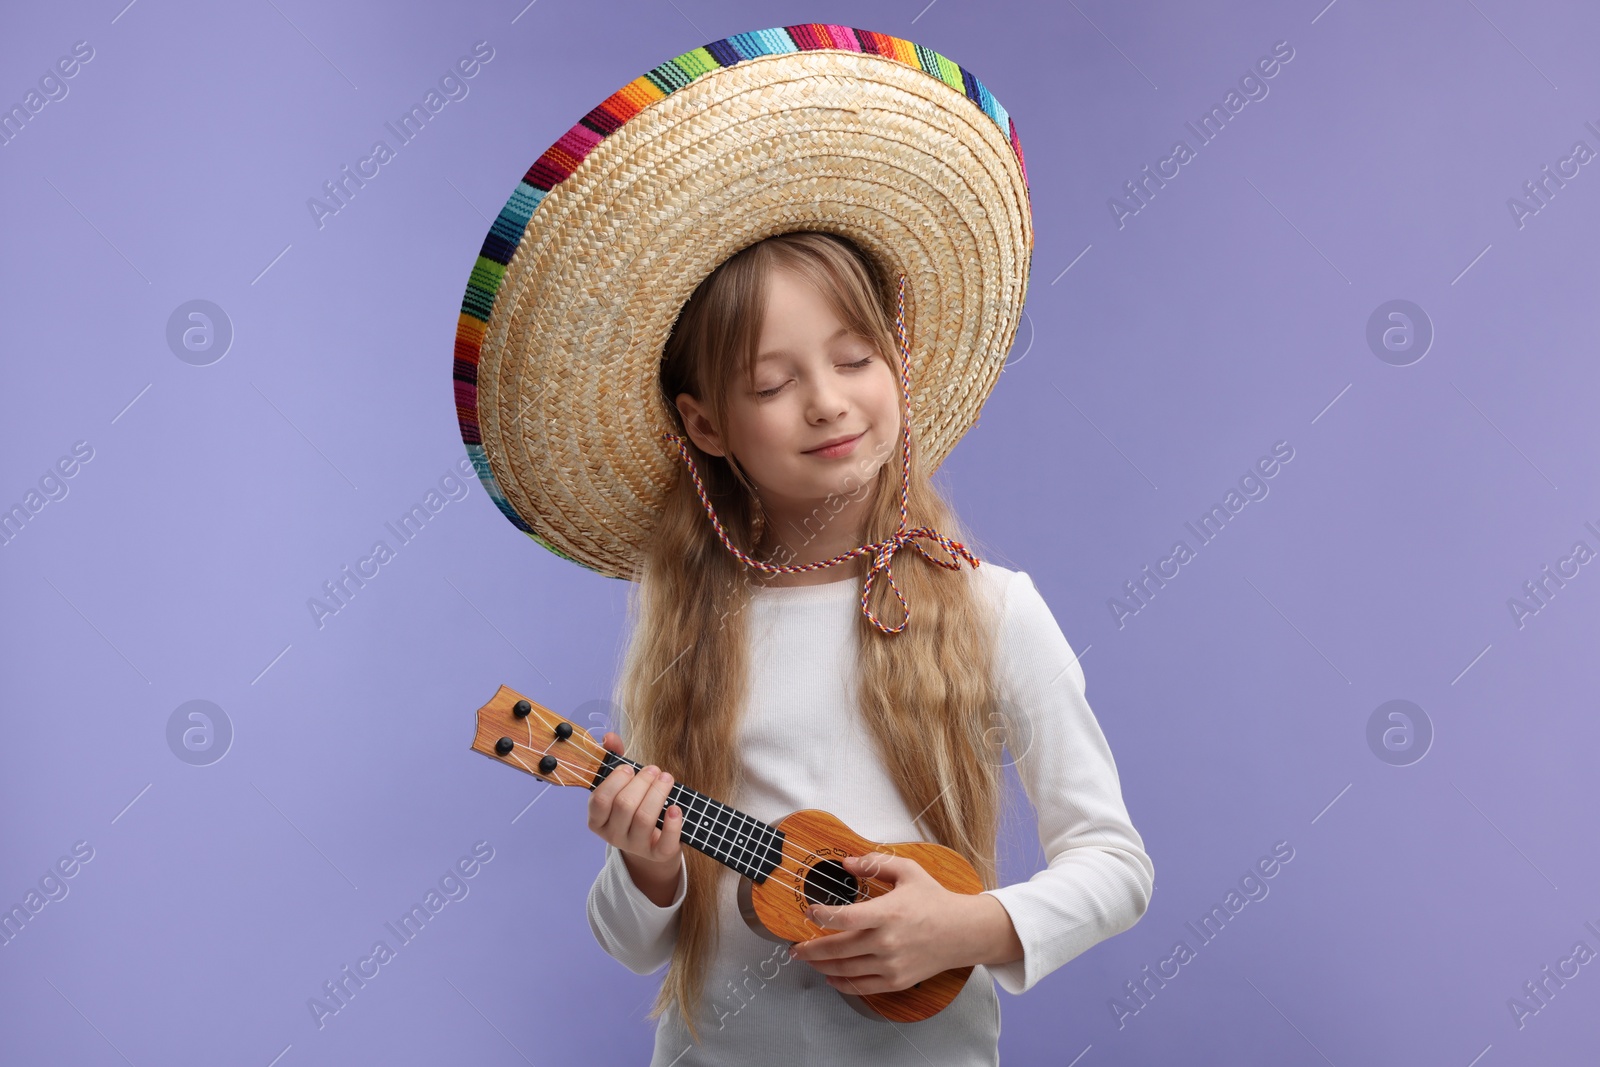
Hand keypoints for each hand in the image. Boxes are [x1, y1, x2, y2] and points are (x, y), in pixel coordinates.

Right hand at [585, 732, 683, 874]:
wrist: (650, 841)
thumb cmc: (633, 806)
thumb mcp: (621, 785)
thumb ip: (614, 760)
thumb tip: (609, 737)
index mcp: (597, 819)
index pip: (600, 800)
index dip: (615, 780)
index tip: (629, 767)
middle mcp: (613, 835)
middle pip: (624, 806)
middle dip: (642, 782)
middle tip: (654, 770)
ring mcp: (634, 846)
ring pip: (644, 819)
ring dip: (658, 793)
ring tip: (666, 778)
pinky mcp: (657, 854)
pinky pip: (664, 842)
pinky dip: (673, 823)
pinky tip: (676, 807)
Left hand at [790, 852, 996, 994]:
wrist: (963, 932)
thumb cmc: (934, 900)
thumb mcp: (908, 871)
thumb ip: (875, 863)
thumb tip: (846, 862)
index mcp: (888, 913)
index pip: (843, 918)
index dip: (821, 916)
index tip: (809, 912)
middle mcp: (887, 942)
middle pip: (837, 949)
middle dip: (810, 949)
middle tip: (795, 947)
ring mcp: (891, 965)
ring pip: (845, 970)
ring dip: (821, 966)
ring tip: (807, 959)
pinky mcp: (896, 981)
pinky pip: (861, 987)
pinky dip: (842, 983)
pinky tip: (831, 977)